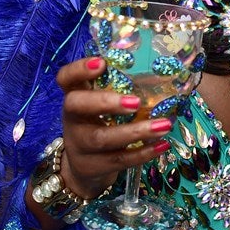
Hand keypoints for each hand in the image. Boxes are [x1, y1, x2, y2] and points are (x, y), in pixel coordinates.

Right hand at [55, 56, 173, 198]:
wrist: (84, 167)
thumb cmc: (99, 123)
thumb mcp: (100, 104)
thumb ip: (117, 88)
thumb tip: (157, 72)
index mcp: (74, 95)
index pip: (66, 77)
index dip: (79, 69)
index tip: (101, 63)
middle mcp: (72, 118)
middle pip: (76, 105)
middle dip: (105, 102)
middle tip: (136, 102)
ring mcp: (78, 144)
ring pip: (102, 138)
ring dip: (136, 132)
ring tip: (164, 125)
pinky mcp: (91, 166)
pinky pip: (118, 160)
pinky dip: (143, 153)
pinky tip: (162, 144)